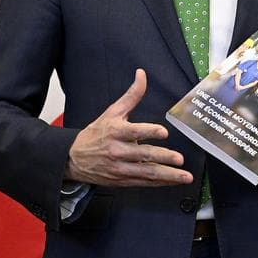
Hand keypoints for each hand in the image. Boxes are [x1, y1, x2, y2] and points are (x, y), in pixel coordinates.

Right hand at [65, 69, 192, 186]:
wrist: (73, 158)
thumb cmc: (96, 133)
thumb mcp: (112, 112)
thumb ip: (131, 95)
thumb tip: (142, 74)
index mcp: (115, 132)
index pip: (134, 132)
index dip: (149, 132)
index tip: (164, 133)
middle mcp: (117, 151)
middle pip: (143, 154)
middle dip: (163, 157)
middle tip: (179, 159)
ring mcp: (120, 168)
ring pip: (146, 172)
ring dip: (167, 175)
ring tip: (184, 175)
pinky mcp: (122, 180)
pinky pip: (144, 182)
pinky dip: (160, 183)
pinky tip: (174, 181)